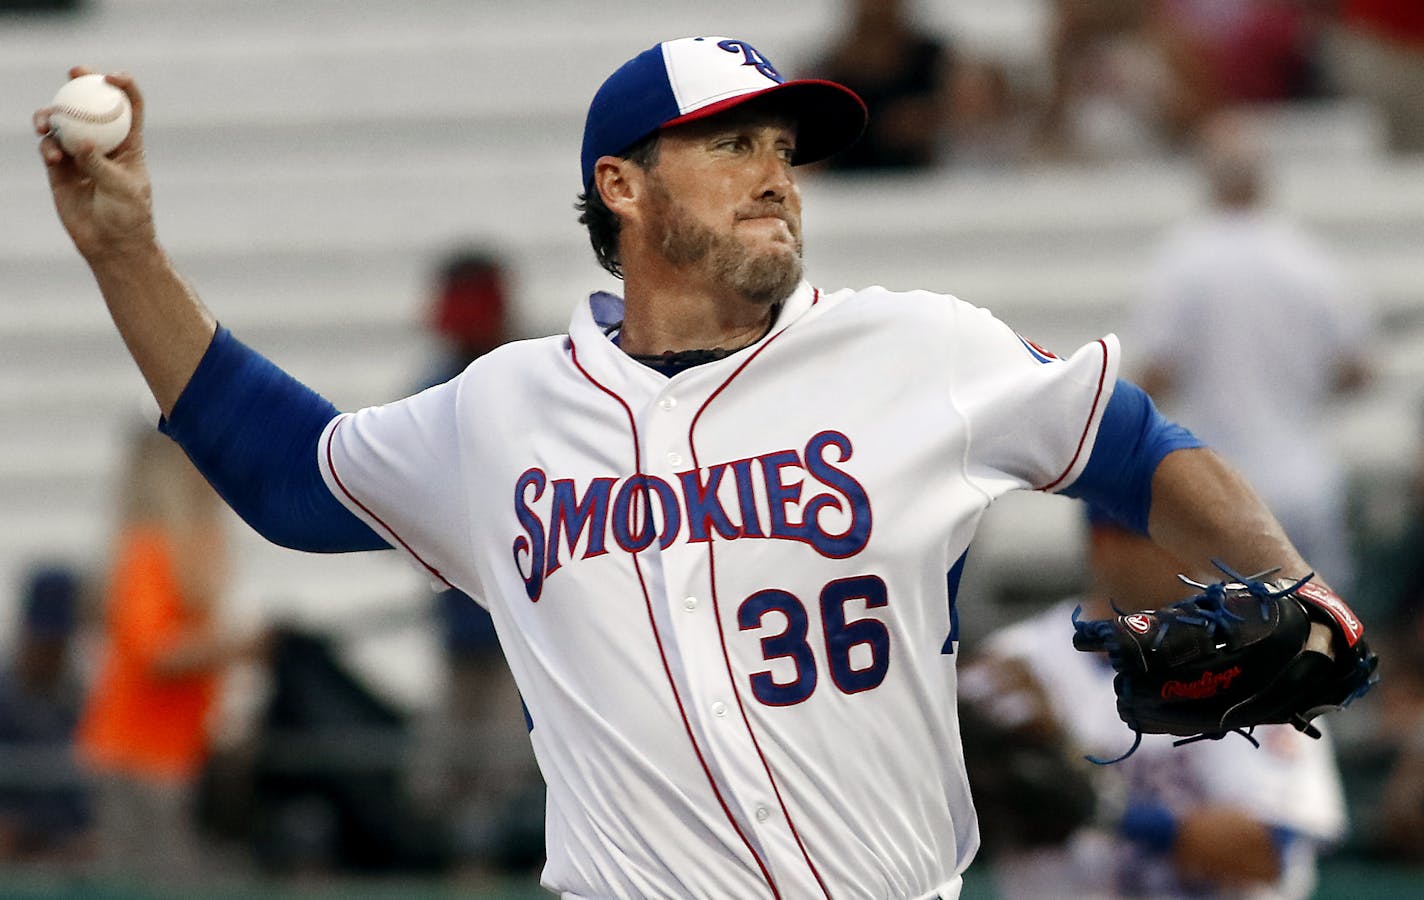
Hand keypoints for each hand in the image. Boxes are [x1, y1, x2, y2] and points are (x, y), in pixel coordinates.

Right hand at [34, 67, 156, 260]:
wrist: (110, 244)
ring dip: (53, 115)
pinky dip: (47, 145)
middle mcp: (103, 143)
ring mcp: (80, 154)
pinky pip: (49, 147)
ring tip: (45, 123)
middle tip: (73, 74)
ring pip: (63, 123)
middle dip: (81, 83)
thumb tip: (83, 143)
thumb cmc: (128, 217)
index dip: (123, 85)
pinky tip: (51, 155)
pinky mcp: (60, 169)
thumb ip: (101, 165)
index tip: (111, 76)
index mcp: (129, 143)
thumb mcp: (122, 190)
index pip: (129, 106)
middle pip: (91, 105)